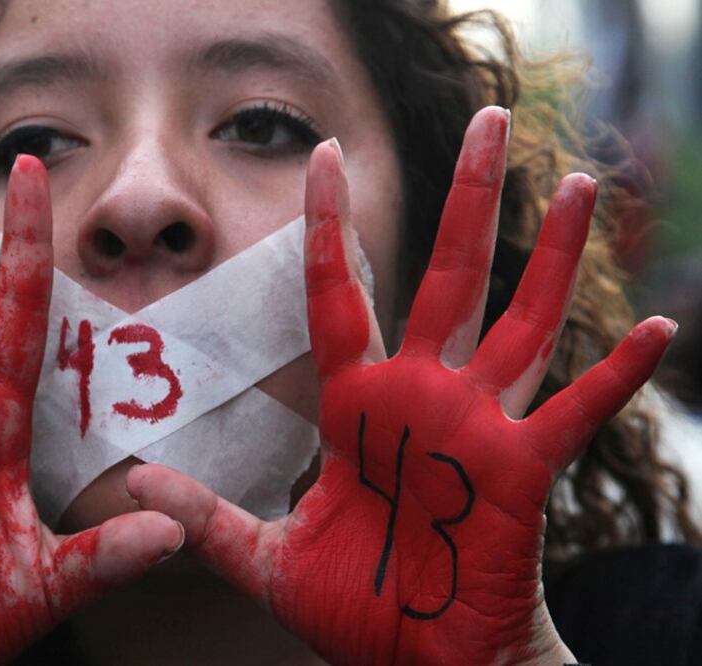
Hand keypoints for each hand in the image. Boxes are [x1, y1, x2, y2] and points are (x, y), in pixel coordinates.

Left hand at [129, 107, 673, 663]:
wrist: (419, 665)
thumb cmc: (354, 609)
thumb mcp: (264, 559)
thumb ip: (207, 519)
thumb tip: (137, 482)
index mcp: (357, 406)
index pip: (340, 296)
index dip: (329, 228)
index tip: (323, 155)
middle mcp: (421, 398)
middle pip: (448, 278)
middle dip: (469, 201)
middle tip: (492, 121)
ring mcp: (477, 427)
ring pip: (520, 322)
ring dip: (550, 257)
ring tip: (574, 185)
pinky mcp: (522, 471)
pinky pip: (576, 414)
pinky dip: (616, 377)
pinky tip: (659, 329)